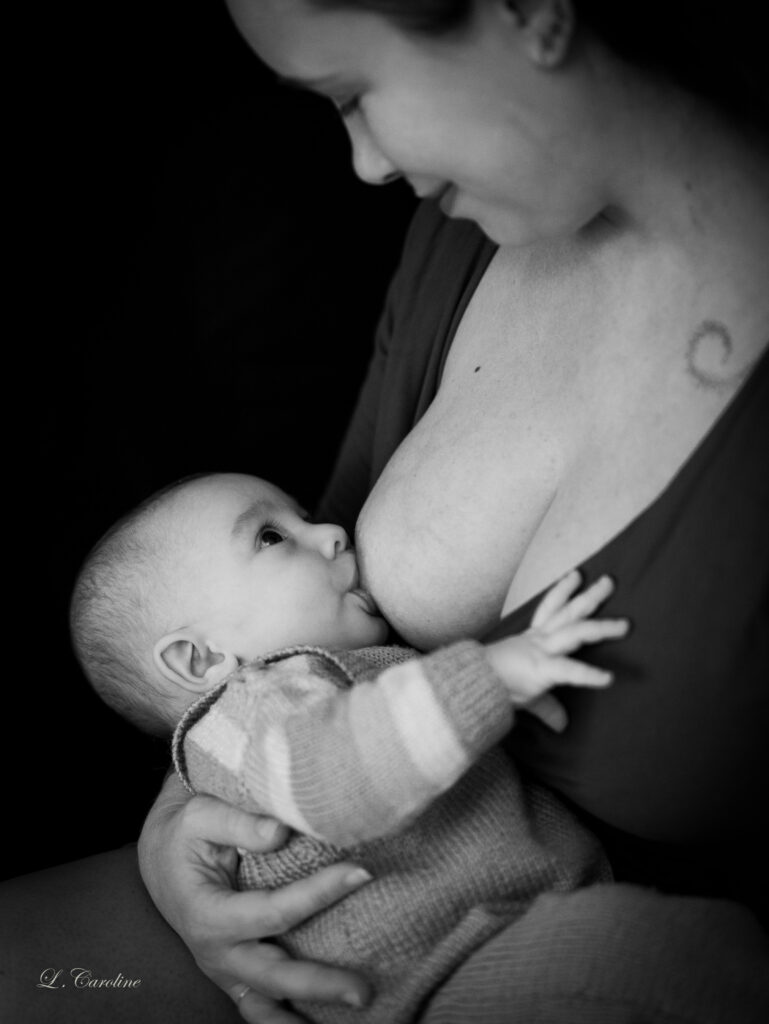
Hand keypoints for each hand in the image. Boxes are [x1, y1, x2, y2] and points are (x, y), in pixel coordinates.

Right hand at [138, 773, 372, 1022]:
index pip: (273, 911)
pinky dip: (284, 1020)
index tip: (361, 873)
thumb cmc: (184, 831)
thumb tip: (282, 831)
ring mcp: (225, 969)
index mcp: (208, 913)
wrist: (160, 853)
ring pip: (266, 1005)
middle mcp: (216, 951)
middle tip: (363, 990)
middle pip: (274, 975)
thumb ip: (240, 823)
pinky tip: (317, 1023)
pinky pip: (260, 1008)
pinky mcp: (235, 972)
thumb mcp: (202, 815)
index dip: (319, 894)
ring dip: (303, 1018)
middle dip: (319, 984)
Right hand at [486, 572, 628, 729]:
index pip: (550, 608)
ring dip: (601, 628)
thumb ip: (548, 707)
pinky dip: (589, 675)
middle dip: (589, 596)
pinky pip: (569, 671)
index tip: (576, 576)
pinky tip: (608, 679)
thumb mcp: (528, 695)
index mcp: (533, 639)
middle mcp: (539, 639)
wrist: (472, 686)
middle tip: (609, 581)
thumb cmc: (493, 684)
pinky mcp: (541, 669)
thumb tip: (561, 725)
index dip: (563, 591)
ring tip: (625, 625)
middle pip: (568, 611)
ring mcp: (541, 651)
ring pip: (576, 632)